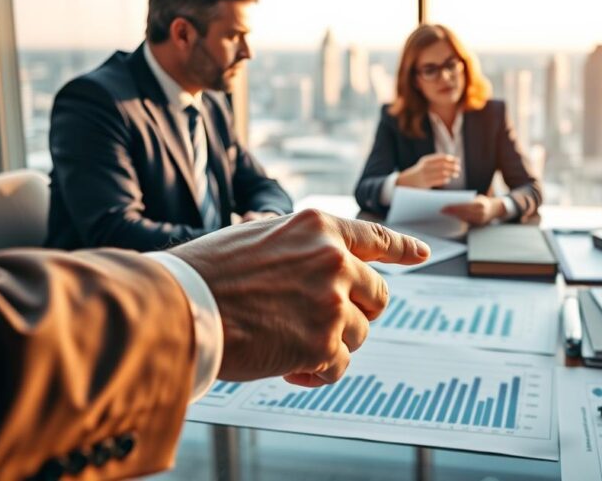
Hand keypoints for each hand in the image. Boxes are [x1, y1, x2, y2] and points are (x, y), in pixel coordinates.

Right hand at [169, 209, 429, 385]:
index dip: (403, 248)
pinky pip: (339, 366)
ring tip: (288, 343)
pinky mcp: (322, 342)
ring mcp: (332, 301)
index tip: (423, 254)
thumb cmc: (207, 274)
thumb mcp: (261, 237)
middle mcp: (334, 259)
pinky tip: (289, 368)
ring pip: (359, 334)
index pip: (376, 237)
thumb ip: (299, 247)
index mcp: (319, 227)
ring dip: (329, 344)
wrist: (178, 307)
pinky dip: (317, 373)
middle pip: (378, 296)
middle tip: (324, 325)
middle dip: (357, 313)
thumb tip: (322, 264)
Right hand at [396, 154, 460, 188]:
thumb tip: (453, 160)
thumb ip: (436, 162)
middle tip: (459, 168)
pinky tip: (448, 179)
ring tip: (456, 174)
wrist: (406, 181)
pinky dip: (444, 179)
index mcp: (426, 160)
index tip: (457, 160)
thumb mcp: (426, 164)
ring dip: (450, 173)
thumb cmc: (420, 173)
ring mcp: (425, 175)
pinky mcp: (425, 183)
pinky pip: (437, 181)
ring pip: (441, 173)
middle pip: (442, 165)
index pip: (440, 158)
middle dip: (452, 166)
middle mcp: (425, 167)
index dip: (450, 158)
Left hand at [440, 195, 506, 225]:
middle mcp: (480, 213)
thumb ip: (468, 201)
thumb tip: (452, 203)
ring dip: (453, 218)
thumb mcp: (477, 198)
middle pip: (462, 214)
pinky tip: (451, 221)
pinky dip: (458, 222)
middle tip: (441, 211)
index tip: (444, 207)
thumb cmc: (483, 201)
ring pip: (463, 219)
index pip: (463, 206)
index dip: (453, 207)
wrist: (496, 209)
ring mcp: (479, 220)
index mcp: (480, 204)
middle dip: (451, 213)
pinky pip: (466, 224)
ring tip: (444, 216)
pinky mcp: (477, 225)